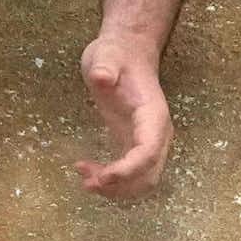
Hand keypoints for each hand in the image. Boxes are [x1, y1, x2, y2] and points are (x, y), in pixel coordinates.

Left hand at [76, 33, 170, 199]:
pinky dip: (111, 179)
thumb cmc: (116, 54)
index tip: (103, 177)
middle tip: (88, 183)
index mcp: (152, 115)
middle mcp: (156, 133)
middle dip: (121, 186)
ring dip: (116, 188)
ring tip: (84, 179)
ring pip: (141, 180)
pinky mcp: (132, 142)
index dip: (129, 169)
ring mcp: (147, 140)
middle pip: (149, 174)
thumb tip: (101, 77)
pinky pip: (129, 172)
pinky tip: (86, 169)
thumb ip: (105, 66)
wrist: (127, 52)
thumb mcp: (106, 54)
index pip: (149, 151)